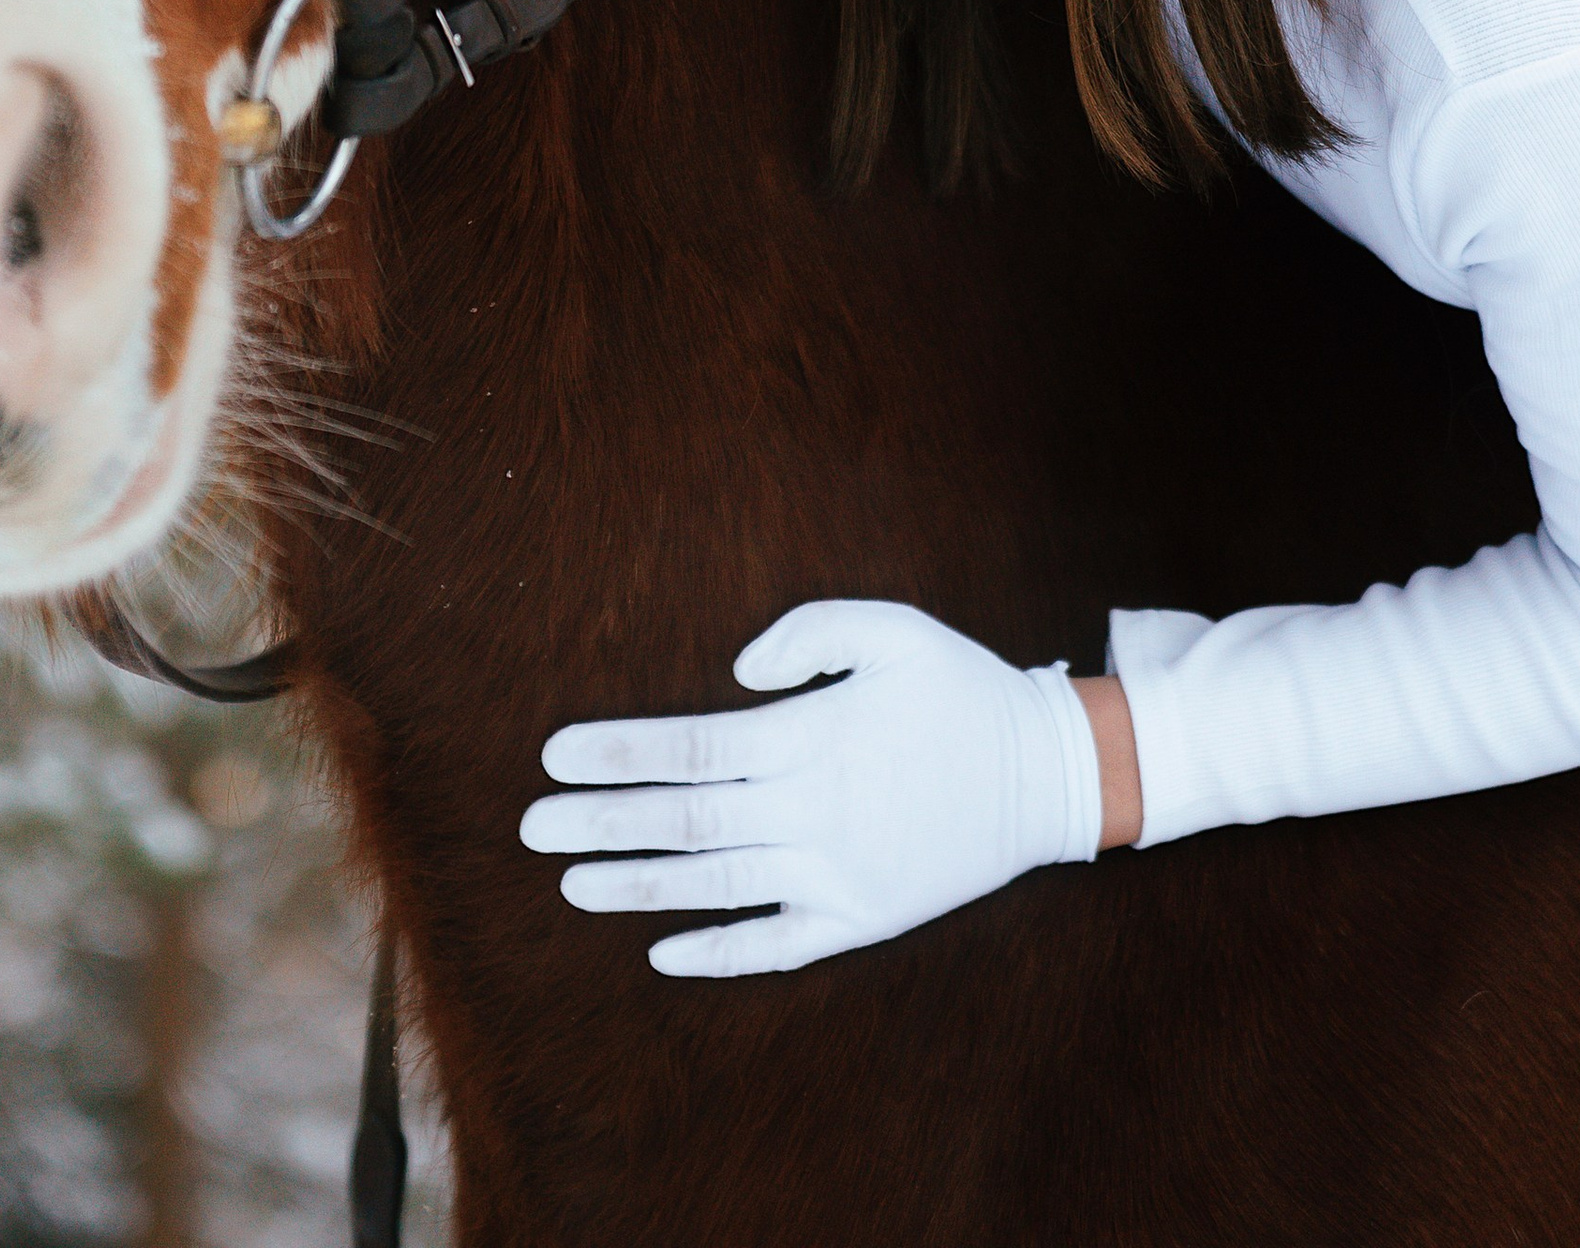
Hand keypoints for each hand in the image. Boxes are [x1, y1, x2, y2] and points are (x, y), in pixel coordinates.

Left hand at [519, 597, 1102, 976]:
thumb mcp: (895, 629)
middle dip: (603, 823)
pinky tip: (660, 951)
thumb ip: (808, 632)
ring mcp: (838, 879)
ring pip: (717, 887)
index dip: (620, 754)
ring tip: (570, 879)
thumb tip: (736, 673)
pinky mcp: (861, 920)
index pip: (692, 749)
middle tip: (530, 825)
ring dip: (637, 885)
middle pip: (688, 824)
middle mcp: (817, 816)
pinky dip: (716, 951)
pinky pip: (775, 947)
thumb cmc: (961, 689)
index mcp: (816, 741)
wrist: (1048, 777)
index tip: (554, 754)